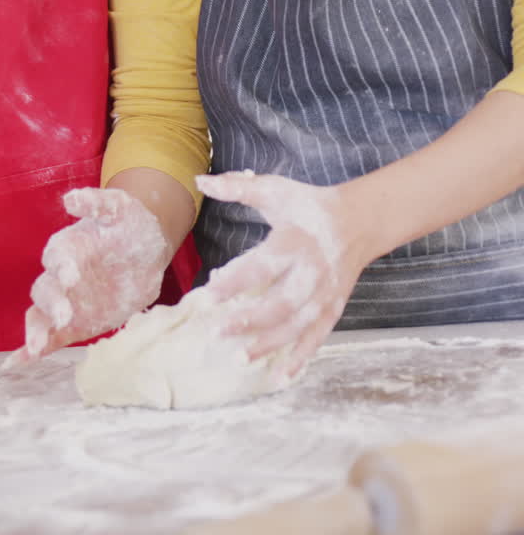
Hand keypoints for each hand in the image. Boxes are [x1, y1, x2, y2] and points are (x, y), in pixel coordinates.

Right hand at [12, 187, 170, 362]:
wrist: (147, 252)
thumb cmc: (129, 224)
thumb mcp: (119, 207)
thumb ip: (97, 203)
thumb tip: (70, 198)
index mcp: (68, 246)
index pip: (56, 257)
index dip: (62, 267)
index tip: (72, 277)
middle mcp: (61, 276)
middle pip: (44, 290)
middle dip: (51, 303)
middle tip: (64, 316)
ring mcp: (66, 302)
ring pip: (40, 315)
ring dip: (37, 330)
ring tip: (38, 346)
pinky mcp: (75, 324)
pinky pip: (51, 337)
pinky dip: (33, 349)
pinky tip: (20, 362)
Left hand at [197, 171, 368, 377]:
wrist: (358, 221)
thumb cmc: (309, 206)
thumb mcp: (276, 190)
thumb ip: (238, 187)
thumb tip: (200, 180)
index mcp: (295, 241)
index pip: (262, 265)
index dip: (236, 281)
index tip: (209, 296)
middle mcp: (312, 272)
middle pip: (280, 303)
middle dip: (249, 320)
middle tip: (216, 333)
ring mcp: (325, 295)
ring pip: (297, 326)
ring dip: (269, 344)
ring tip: (239, 359)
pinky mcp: (333, 309)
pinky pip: (317, 339)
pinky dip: (300, 360)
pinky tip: (280, 378)